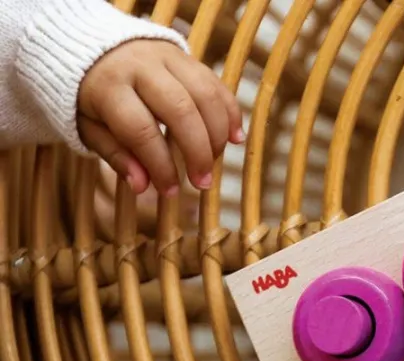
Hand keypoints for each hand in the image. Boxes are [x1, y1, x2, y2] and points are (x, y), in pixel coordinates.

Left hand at [77, 40, 242, 195]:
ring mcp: (165, 56)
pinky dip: (230, 111)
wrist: (88, 45)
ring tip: (216, 161)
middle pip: (180, 110)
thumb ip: (116, 155)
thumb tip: (142, 186)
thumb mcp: (88, 127)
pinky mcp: (184, 55)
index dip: (160, 166)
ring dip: (218, 134)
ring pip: (204, 95)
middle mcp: (139, 65)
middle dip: (197, 152)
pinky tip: (235, 138)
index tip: (170, 192)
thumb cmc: (90, 96)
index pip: (141, 131)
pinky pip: (215, 83)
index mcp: (108, 86)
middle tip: (203, 182)